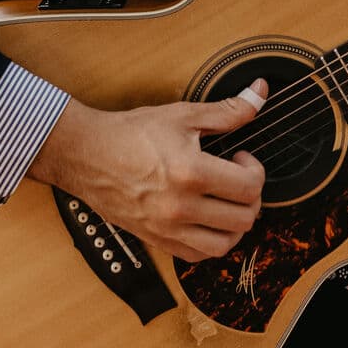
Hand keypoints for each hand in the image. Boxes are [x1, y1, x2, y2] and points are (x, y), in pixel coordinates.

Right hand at [27, 80, 267, 262]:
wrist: (87, 154)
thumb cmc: (132, 133)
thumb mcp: (183, 115)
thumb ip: (228, 110)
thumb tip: (260, 92)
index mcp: (190, 173)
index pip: (249, 188)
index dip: (256, 171)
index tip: (242, 158)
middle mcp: (180, 207)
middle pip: (243, 218)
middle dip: (251, 197)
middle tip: (238, 178)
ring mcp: (167, 228)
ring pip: (224, 245)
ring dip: (235, 224)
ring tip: (227, 202)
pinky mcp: (157, 240)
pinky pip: (197, 256)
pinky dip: (211, 242)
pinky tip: (207, 219)